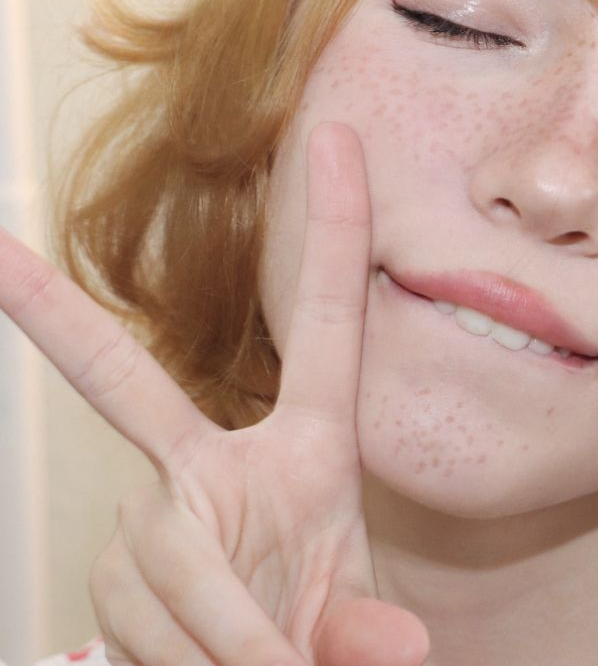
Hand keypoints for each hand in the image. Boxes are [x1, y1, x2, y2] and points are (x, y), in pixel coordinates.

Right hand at [0, 122, 429, 665]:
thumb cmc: (319, 632)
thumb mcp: (355, 621)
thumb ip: (366, 628)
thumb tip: (394, 652)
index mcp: (308, 447)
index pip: (327, 322)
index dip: (336, 226)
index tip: (340, 135)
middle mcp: (209, 465)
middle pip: (125, 386)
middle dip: (53, 314)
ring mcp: (149, 520)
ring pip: (168, 569)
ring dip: (227, 643)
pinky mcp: (107, 579)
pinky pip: (142, 625)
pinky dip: (183, 665)